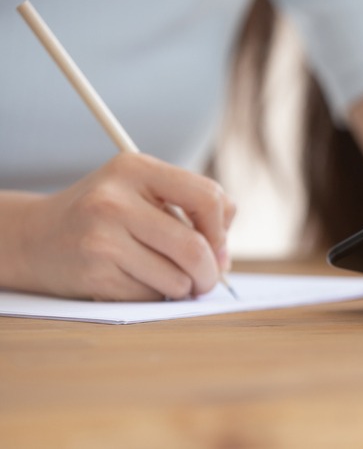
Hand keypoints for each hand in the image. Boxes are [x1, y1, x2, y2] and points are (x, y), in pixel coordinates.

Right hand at [17, 153, 234, 300]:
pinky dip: (155, 294)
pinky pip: (151, 295)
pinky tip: (134, 280)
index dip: (221, 229)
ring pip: (176, 278)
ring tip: (165, 275)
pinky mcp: (94, 273)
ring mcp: (102, 238)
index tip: (218, 247)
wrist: (36, 237)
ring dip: (182, 287)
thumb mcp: (143, 191)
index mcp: (136, 169)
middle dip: (210, 272)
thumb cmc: (105, 215)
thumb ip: (190, 208)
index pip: (207, 197)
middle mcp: (116, 201)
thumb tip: (224, 255)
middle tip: (208, 280)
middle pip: (194, 248)